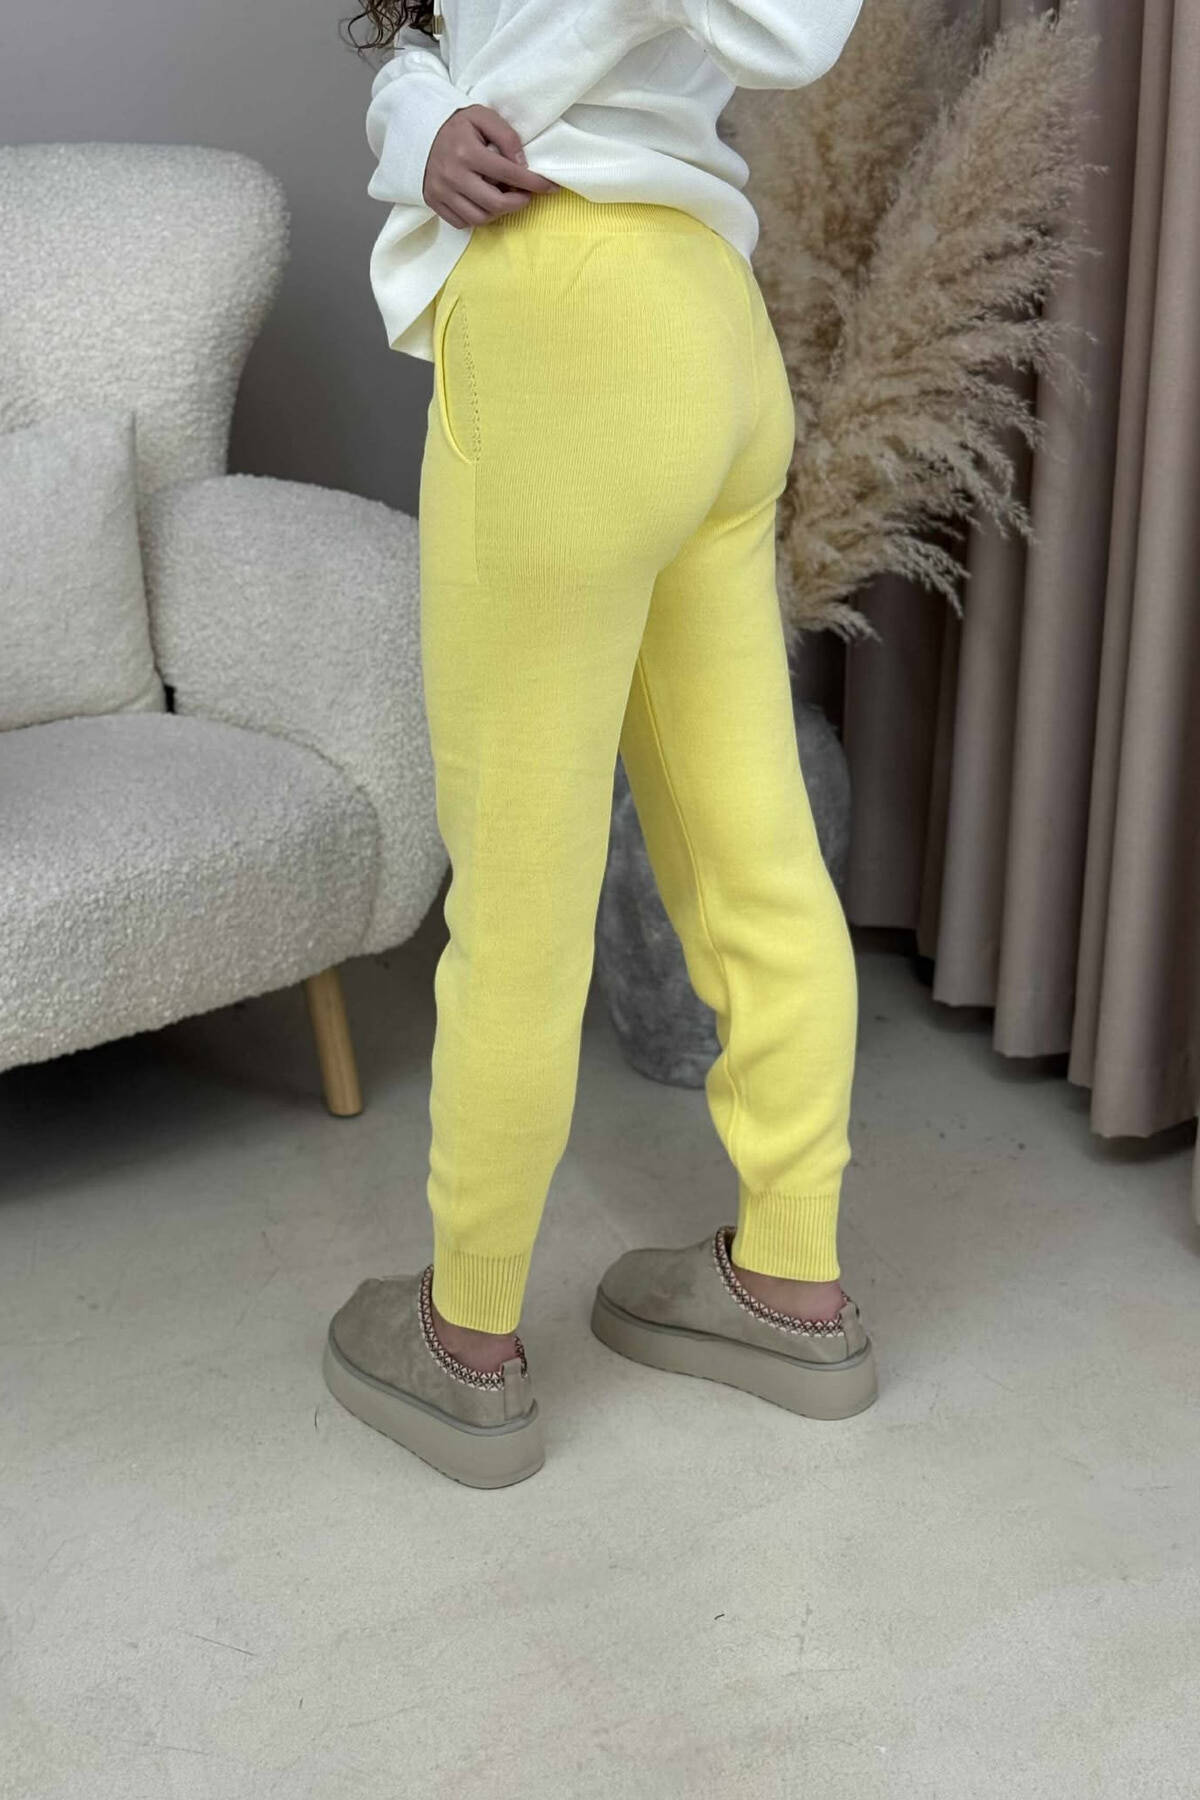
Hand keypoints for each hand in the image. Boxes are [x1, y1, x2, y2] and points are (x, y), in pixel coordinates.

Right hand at [423, 105, 559, 227]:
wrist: (418, 131)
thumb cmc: (456, 125)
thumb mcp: (482, 117)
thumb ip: (506, 135)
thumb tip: (522, 164)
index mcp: (467, 152)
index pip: (509, 173)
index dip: (533, 183)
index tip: (549, 187)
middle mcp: (453, 176)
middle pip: (495, 204)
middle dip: (518, 203)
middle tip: (525, 195)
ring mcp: (441, 192)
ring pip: (480, 218)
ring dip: (499, 213)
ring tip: (504, 198)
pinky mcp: (434, 202)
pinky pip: (462, 222)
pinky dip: (478, 217)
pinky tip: (483, 203)